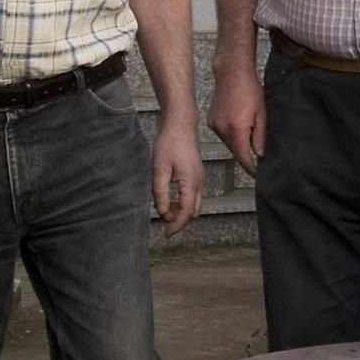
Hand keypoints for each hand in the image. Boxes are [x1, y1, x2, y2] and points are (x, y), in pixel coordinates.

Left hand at [150, 116, 204, 237]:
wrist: (181, 125)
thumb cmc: (169, 143)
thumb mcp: (159, 169)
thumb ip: (161, 193)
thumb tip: (163, 212)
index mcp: (190, 182)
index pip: (186, 212)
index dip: (176, 225)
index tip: (166, 234)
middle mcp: (199, 183)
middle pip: (193, 211)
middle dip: (181, 221)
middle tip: (164, 226)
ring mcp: (200, 178)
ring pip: (195, 204)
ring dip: (183, 212)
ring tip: (166, 213)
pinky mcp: (197, 174)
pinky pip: (194, 196)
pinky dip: (185, 203)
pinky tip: (172, 201)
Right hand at [208, 65, 266, 175]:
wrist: (232, 73)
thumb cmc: (250, 90)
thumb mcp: (262, 114)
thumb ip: (260, 137)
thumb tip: (259, 155)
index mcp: (236, 129)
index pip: (243, 156)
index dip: (250, 167)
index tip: (257, 174)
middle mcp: (222, 129)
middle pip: (235, 151)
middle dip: (246, 155)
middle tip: (257, 156)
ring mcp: (214, 125)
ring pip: (228, 143)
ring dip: (238, 143)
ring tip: (248, 132)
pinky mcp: (211, 120)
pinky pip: (223, 134)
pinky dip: (230, 135)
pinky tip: (237, 124)